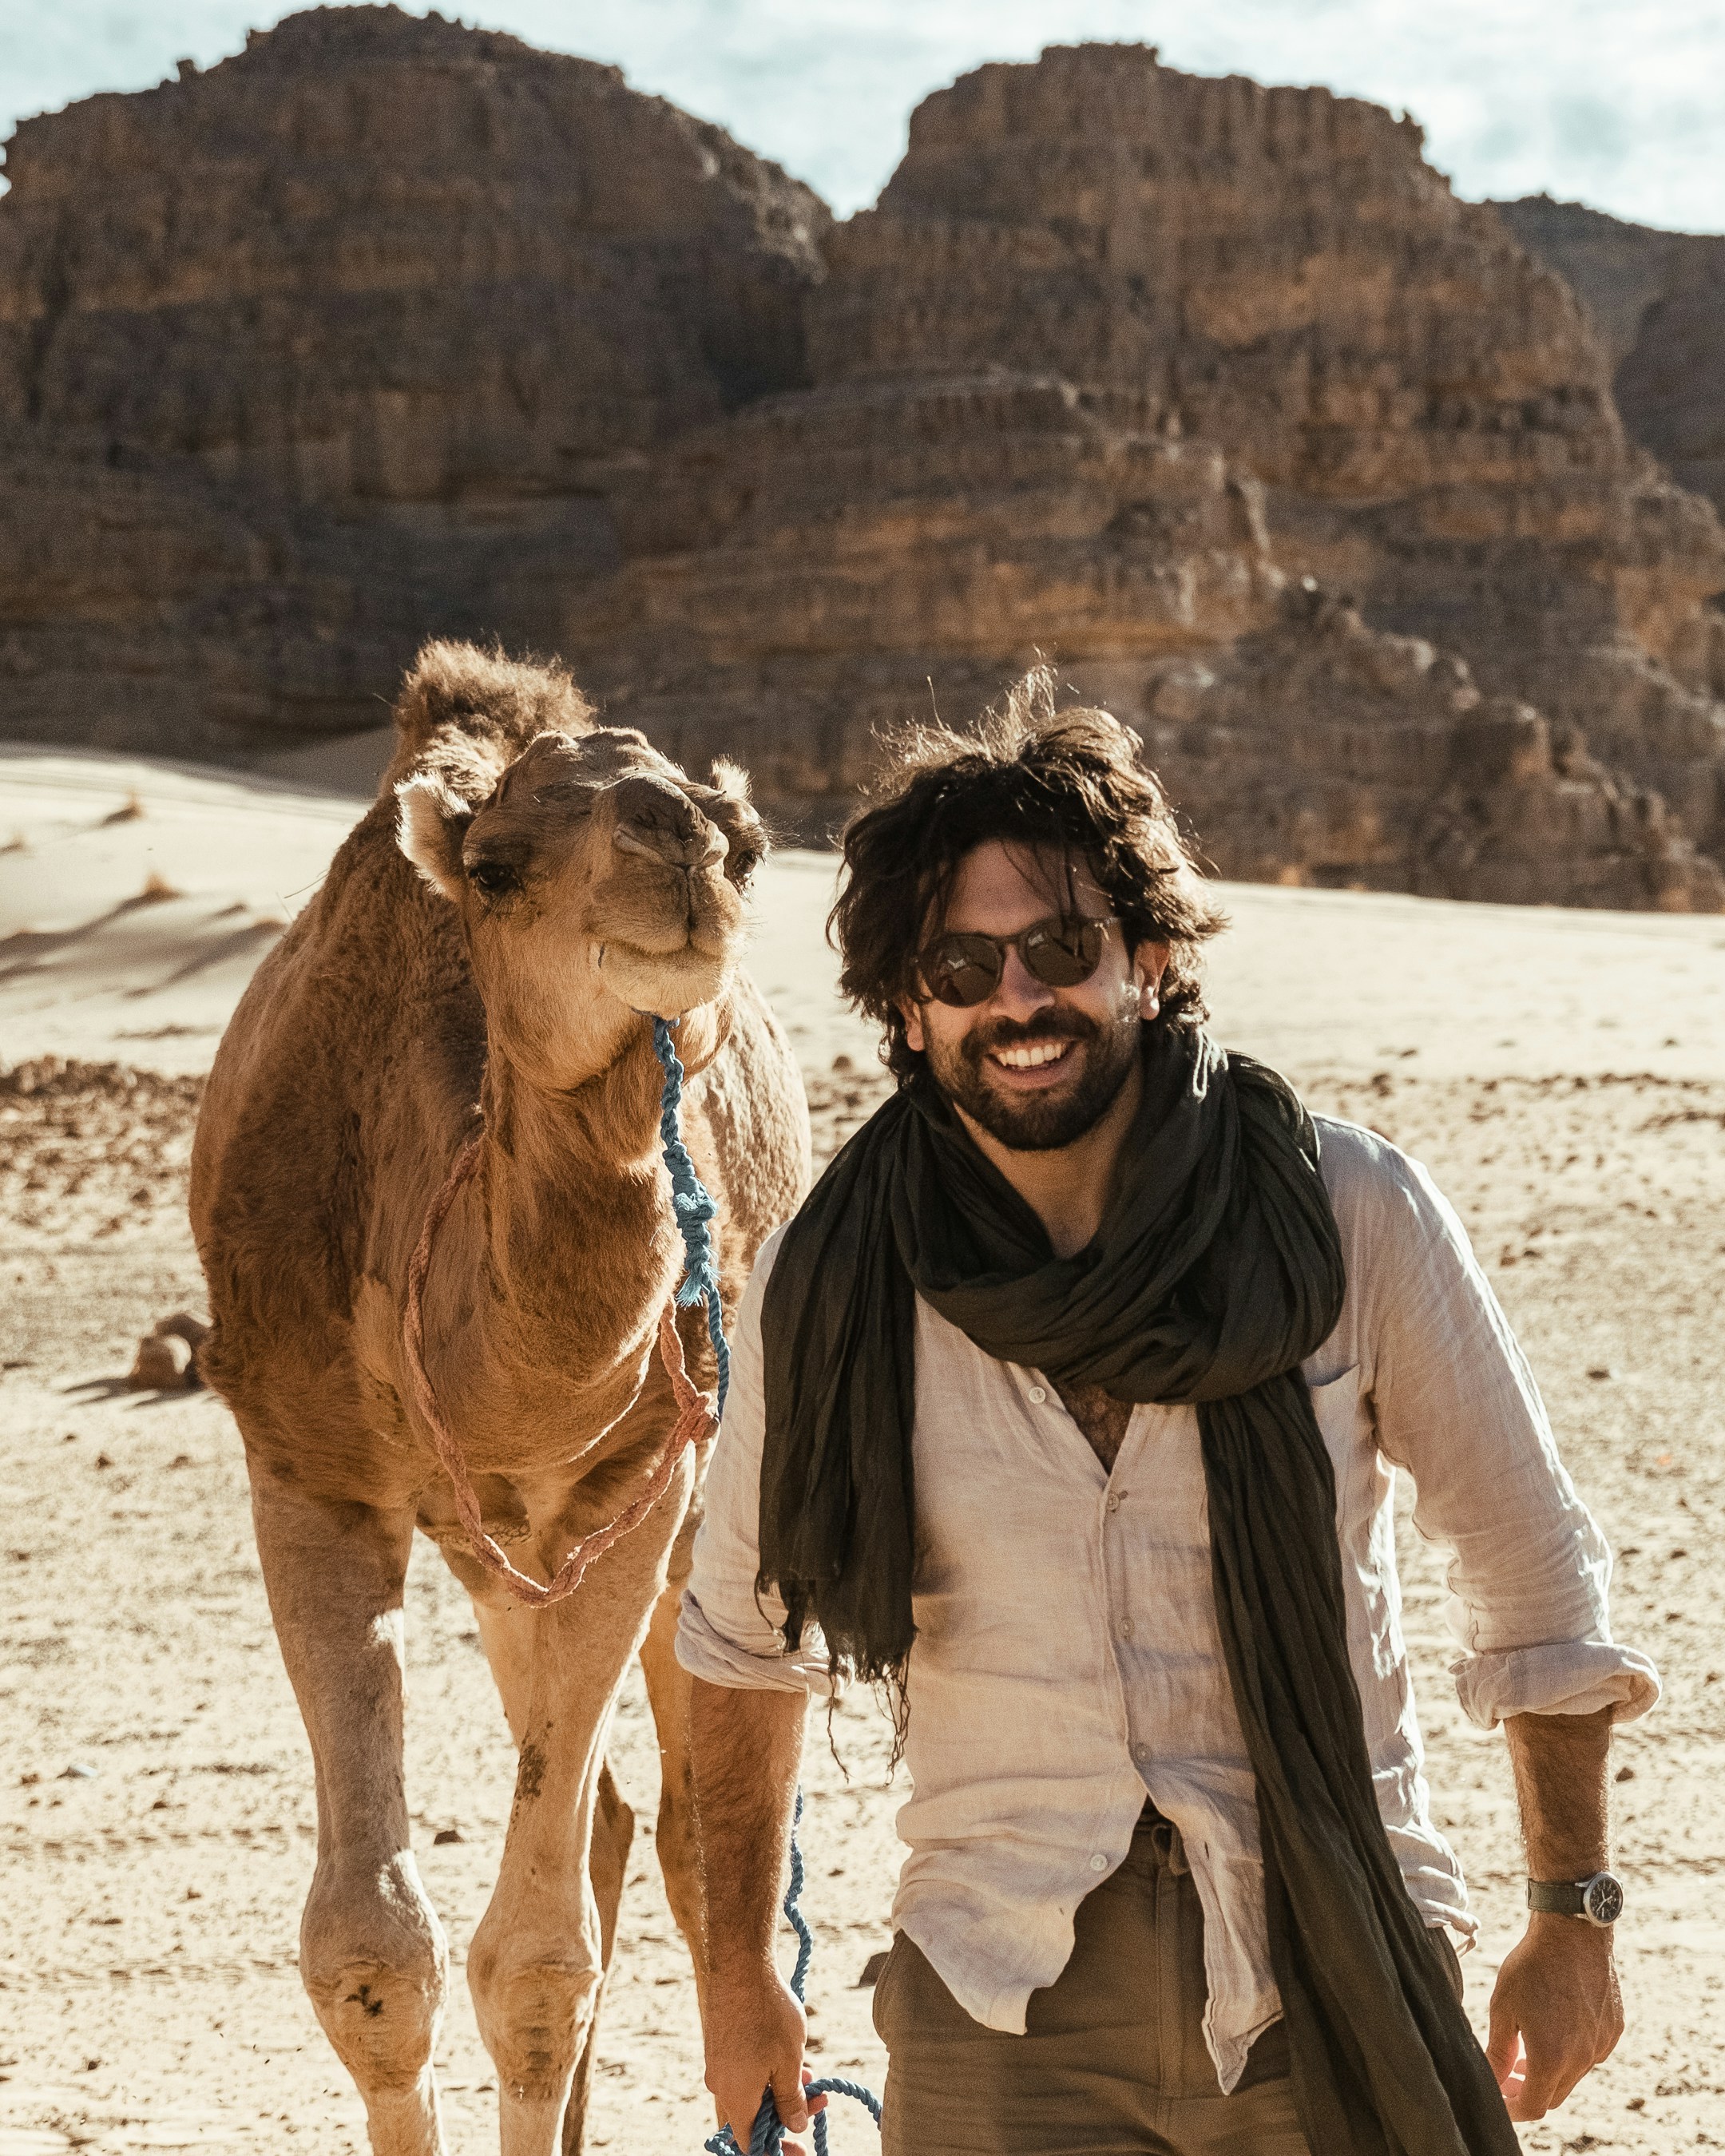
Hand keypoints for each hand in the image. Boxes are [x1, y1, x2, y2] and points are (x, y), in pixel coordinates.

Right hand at [704, 1964, 827, 2154]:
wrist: (739, 1965)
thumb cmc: (766, 2014)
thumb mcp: (788, 2063)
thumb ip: (790, 2100)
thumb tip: (793, 2127)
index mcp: (735, 2098)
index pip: (749, 2145)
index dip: (774, 2150)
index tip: (798, 2146)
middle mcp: (720, 2086)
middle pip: (751, 2119)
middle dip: (784, 2114)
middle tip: (815, 2104)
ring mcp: (718, 2064)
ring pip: (750, 2092)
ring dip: (779, 2089)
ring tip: (809, 2073)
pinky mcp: (721, 2044)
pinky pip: (743, 2071)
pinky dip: (767, 2071)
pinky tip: (790, 2054)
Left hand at [1486, 1913, 1622, 2120]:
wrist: (1573, 1932)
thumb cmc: (1532, 1966)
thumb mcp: (1503, 2007)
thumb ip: (1498, 2051)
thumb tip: (1493, 2081)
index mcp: (1552, 2057)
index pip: (1534, 2106)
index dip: (1513, 2108)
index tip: (1500, 2098)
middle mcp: (1582, 2058)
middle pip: (1554, 2095)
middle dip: (1530, 2092)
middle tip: (1509, 2077)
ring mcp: (1601, 2044)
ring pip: (1574, 2074)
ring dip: (1550, 2071)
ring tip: (1528, 2049)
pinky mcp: (1613, 2029)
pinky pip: (1591, 2053)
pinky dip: (1571, 2052)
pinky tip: (1556, 2027)